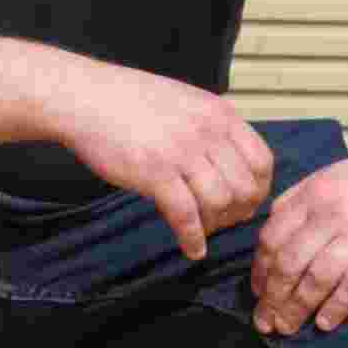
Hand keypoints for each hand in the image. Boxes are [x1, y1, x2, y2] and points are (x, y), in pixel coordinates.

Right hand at [56, 64, 273, 259]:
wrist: (86, 97)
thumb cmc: (132, 101)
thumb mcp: (187, 102)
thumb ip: (213, 129)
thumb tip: (231, 163)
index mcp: (220, 115)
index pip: (262, 161)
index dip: (259, 189)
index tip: (246, 202)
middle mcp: (207, 133)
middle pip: (245, 188)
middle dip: (239, 212)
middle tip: (224, 222)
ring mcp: (181, 153)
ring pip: (220, 203)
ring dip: (215, 225)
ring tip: (204, 231)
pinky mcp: (154, 173)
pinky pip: (186, 216)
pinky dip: (193, 239)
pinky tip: (192, 249)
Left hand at [253, 149, 347, 335]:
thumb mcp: (335, 175)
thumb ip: (301, 197)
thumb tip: (272, 230)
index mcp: (316, 192)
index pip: (274, 236)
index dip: (261, 270)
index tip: (259, 293)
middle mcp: (334, 211)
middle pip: (290, 261)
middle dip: (273, 297)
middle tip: (266, 321)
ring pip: (318, 277)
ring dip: (298, 308)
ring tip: (288, 327)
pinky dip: (336, 307)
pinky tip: (325, 323)